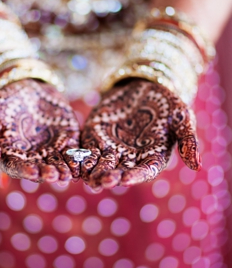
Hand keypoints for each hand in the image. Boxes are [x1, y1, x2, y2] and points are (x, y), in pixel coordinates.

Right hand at [0, 79, 79, 181]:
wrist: (26, 85)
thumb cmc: (0, 104)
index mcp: (11, 157)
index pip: (17, 168)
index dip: (25, 171)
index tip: (33, 172)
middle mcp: (32, 158)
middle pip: (40, 169)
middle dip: (47, 174)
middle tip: (55, 176)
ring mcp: (51, 150)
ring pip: (58, 164)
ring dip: (64, 171)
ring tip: (68, 174)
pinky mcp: (68, 140)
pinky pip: (74, 152)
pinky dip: (78, 159)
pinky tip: (82, 163)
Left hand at [81, 79, 200, 188]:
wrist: (144, 86)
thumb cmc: (167, 103)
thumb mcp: (181, 118)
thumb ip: (187, 141)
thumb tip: (197, 166)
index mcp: (151, 158)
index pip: (143, 171)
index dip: (135, 176)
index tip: (126, 179)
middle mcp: (130, 159)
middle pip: (119, 172)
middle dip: (109, 177)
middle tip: (100, 182)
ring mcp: (111, 150)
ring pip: (99, 165)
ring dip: (91, 172)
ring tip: (83, 176)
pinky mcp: (95, 138)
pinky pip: (85, 150)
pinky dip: (78, 156)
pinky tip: (69, 160)